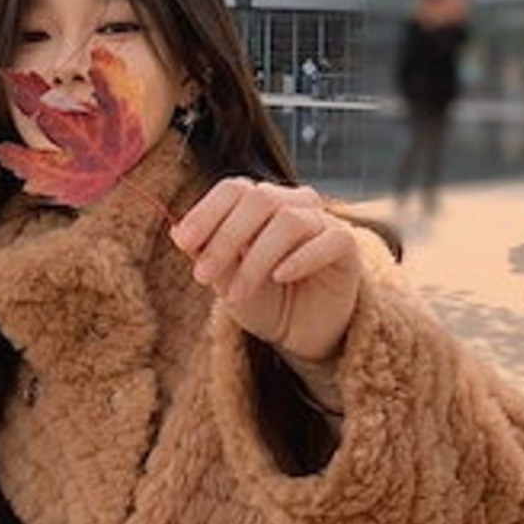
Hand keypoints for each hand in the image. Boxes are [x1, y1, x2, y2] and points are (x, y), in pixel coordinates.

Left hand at [170, 178, 360, 362]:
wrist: (301, 334)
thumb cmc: (265, 301)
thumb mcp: (227, 281)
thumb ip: (208, 254)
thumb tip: (177, 231)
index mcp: (261, 204)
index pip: (233, 189)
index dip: (207, 211)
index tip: (184, 243)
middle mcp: (293, 204)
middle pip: (258, 199)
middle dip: (225, 238)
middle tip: (202, 277)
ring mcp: (322, 221)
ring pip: (288, 220)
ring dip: (256, 259)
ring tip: (237, 294)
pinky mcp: (345, 245)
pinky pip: (327, 239)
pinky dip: (300, 257)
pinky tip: (281, 277)